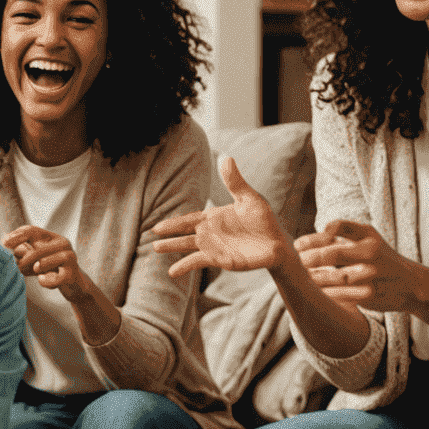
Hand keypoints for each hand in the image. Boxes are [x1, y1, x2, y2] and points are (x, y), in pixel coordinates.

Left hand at [3, 224, 93, 301]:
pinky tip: (42, 280)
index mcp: (51, 237)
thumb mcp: (35, 258)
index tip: (3, 243)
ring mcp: (69, 257)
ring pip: (45, 262)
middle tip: (16, 269)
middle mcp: (62, 243)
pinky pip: (55, 278)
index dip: (16, 236)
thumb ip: (22, 250)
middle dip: (23, 261)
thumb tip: (3, 243)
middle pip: (36, 248)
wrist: (74, 285)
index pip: (31, 230)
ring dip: (34, 269)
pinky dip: (45, 281)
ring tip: (33, 272)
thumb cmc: (50, 269)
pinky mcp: (72, 274)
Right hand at [151, 155, 290, 276]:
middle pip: (184, 233)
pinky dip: (184, 266)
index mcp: (214, 217)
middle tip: (151, 236)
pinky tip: (172, 272)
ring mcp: (214, 247)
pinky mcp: (220, 259)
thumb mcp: (249, 198)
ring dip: (172, 248)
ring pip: (187, 247)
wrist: (277, 243)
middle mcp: (210, 233)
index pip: (189, 219)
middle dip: (168, 235)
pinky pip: (198, 262)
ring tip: (155, 249)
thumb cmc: (264, 220)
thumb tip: (225, 157)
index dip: (174, 222)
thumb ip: (235, 181)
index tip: (158, 226)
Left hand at [295, 220, 428, 312]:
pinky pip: (342, 293)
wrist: (411, 283)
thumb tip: (304, 242)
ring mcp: (372, 274)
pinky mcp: (370, 293)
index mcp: (368, 235)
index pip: (336, 228)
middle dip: (310, 258)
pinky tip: (313, 291)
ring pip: (336, 276)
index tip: (298, 245)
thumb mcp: (367, 238)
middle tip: (297, 261)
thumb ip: (341, 234)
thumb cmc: (380, 257)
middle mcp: (372, 252)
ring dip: (314, 277)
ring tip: (300, 276)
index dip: (314, 238)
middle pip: (334, 253)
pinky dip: (326, 292)